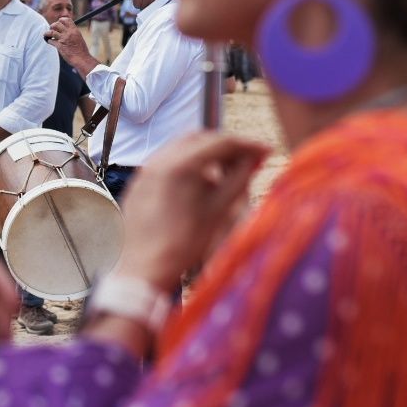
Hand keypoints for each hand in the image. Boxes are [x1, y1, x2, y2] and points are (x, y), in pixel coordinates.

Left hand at [44, 17, 91, 68]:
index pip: (66, 19)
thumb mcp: (79, 37)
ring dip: (47, 33)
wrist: (82, 59)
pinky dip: (49, 41)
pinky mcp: (59, 46)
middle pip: (56, 24)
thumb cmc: (81, 50)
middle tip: (52, 29)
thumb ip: (72, 32)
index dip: (60, 20)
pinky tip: (49, 42)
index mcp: (74, 30)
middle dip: (52, 26)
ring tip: (47, 35)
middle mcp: (68, 33)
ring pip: (51, 32)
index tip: (59, 23)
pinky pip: (50, 41)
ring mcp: (63, 39)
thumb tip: (66, 29)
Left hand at [111, 132, 271, 287]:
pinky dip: (187, 165)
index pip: (221, 142)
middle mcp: (160, 159)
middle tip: (248, 158)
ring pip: (182, 148)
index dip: (248, 144)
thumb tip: (254, 158)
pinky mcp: (139, 181)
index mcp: (181, 164)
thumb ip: (238, 178)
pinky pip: (166, 162)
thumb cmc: (185, 244)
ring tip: (226, 171)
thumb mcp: (218, 210)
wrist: (145, 268)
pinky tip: (200, 182)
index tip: (266, 151)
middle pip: (201, 138)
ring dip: (207, 153)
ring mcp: (146, 169)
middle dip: (226, 145)